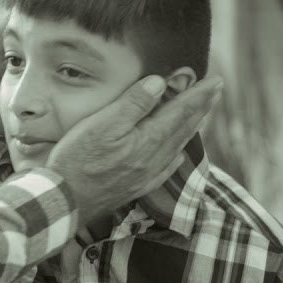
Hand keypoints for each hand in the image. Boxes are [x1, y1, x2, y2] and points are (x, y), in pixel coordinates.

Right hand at [46, 75, 222, 223]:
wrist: (66, 201)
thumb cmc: (78, 159)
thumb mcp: (102, 124)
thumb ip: (133, 103)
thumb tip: (159, 83)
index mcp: (148, 139)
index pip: (181, 111)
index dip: (199, 95)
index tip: (216, 80)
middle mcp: (154, 158)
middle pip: (184, 128)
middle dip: (202, 107)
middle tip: (216, 90)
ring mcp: (147, 175)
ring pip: (177, 146)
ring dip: (192, 127)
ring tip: (202, 114)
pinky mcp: (136, 186)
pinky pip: (166, 167)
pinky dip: (176, 154)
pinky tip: (177, 154)